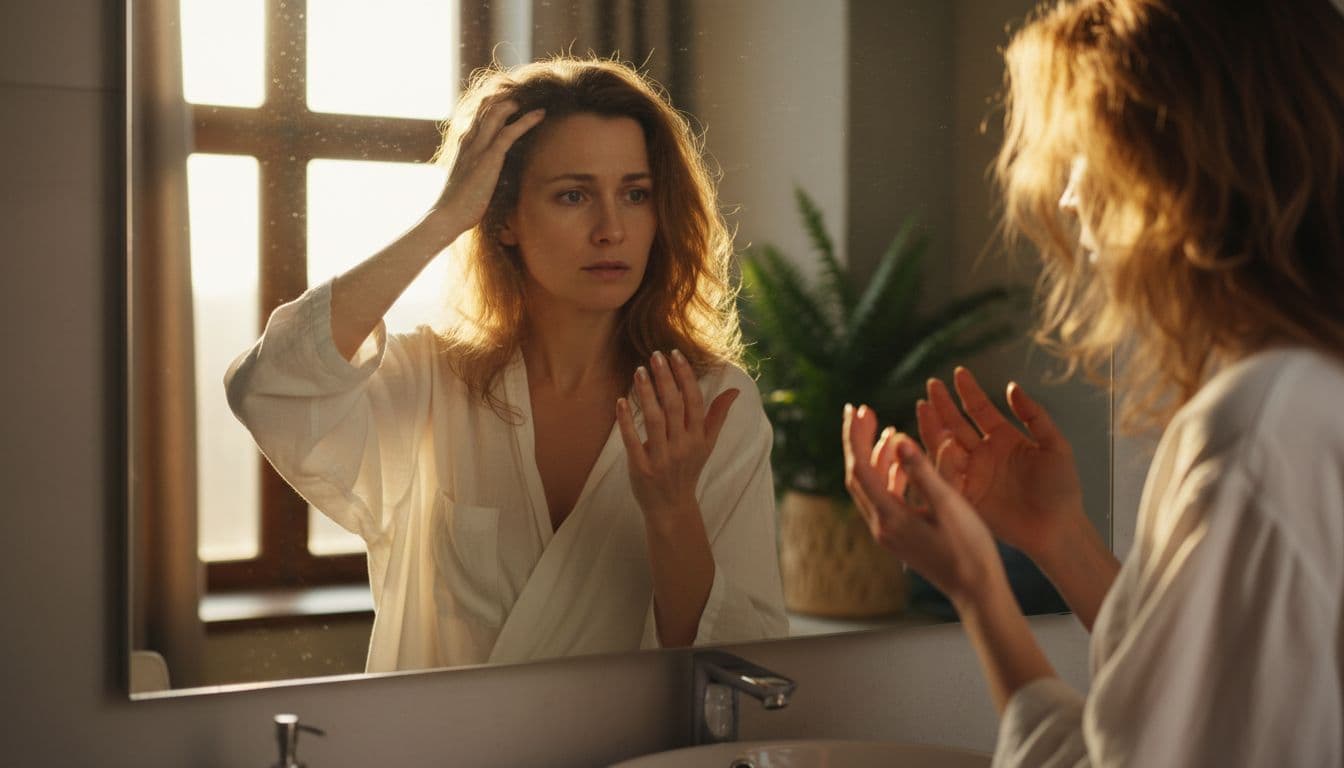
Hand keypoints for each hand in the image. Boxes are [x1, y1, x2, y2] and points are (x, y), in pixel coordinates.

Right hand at [423, 100, 545, 241]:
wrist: (447, 215)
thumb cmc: (457, 205)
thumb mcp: (467, 182)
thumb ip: (476, 171)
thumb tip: (487, 175)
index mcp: (463, 145)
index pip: (477, 116)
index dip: (493, 104)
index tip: (509, 99)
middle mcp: (469, 141)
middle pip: (486, 107)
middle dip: (504, 97)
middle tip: (522, 92)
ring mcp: (478, 148)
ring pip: (496, 114)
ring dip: (515, 103)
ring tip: (532, 98)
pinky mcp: (489, 158)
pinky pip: (510, 132)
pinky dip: (527, 121)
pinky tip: (540, 115)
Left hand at [617, 350, 737, 522]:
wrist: (671, 507)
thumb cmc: (689, 469)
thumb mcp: (707, 444)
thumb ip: (718, 416)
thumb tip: (735, 390)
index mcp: (698, 438)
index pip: (694, 401)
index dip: (685, 377)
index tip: (676, 355)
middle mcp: (682, 447)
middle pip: (674, 406)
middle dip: (665, 379)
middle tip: (655, 355)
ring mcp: (661, 459)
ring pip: (654, 420)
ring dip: (646, 394)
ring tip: (639, 370)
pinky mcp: (641, 469)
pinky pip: (632, 441)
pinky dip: (626, 421)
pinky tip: (620, 401)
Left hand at [842, 403, 1003, 607]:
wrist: (977, 591)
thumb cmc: (969, 549)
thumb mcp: (949, 504)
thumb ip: (922, 471)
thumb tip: (899, 439)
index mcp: (889, 517)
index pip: (859, 468)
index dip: (855, 436)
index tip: (856, 408)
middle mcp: (881, 525)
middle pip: (857, 474)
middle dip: (858, 441)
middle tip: (865, 412)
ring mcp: (889, 532)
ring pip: (870, 486)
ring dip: (876, 457)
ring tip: (890, 432)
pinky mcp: (900, 535)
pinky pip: (885, 498)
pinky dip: (890, 475)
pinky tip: (903, 462)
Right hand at [917, 367, 1083, 559]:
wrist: (1058, 528)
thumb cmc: (1062, 489)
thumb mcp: (1055, 446)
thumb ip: (1035, 416)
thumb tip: (1012, 387)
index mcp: (1004, 438)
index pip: (980, 409)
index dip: (969, 391)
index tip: (958, 373)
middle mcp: (984, 453)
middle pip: (957, 423)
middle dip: (943, 404)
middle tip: (931, 384)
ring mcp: (973, 473)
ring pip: (945, 444)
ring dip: (933, 426)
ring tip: (923, 407)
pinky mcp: (966, 494)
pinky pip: (945, 474)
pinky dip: (936, 459)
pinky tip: (930, 442)